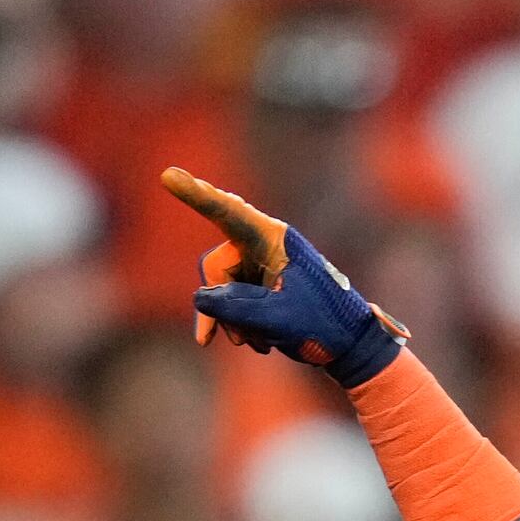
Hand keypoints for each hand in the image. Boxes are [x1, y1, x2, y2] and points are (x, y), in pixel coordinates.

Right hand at [160, 169, 408, 385]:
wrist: (351, 345)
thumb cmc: (324, 324)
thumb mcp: (278, 318)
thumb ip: (235, 307)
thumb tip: (200, 298)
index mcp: (274, 239)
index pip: (228, 213)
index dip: (197, 196)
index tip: (169, 176)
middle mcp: (263, 245)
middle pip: (218, 267)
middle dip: (222, 306)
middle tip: (211, 340)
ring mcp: (259, 264)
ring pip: (222, 289)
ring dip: (234, 321)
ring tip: (261, 345)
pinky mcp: (258, 284)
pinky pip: (231, 301)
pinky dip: (239, 324)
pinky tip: (258, 344)